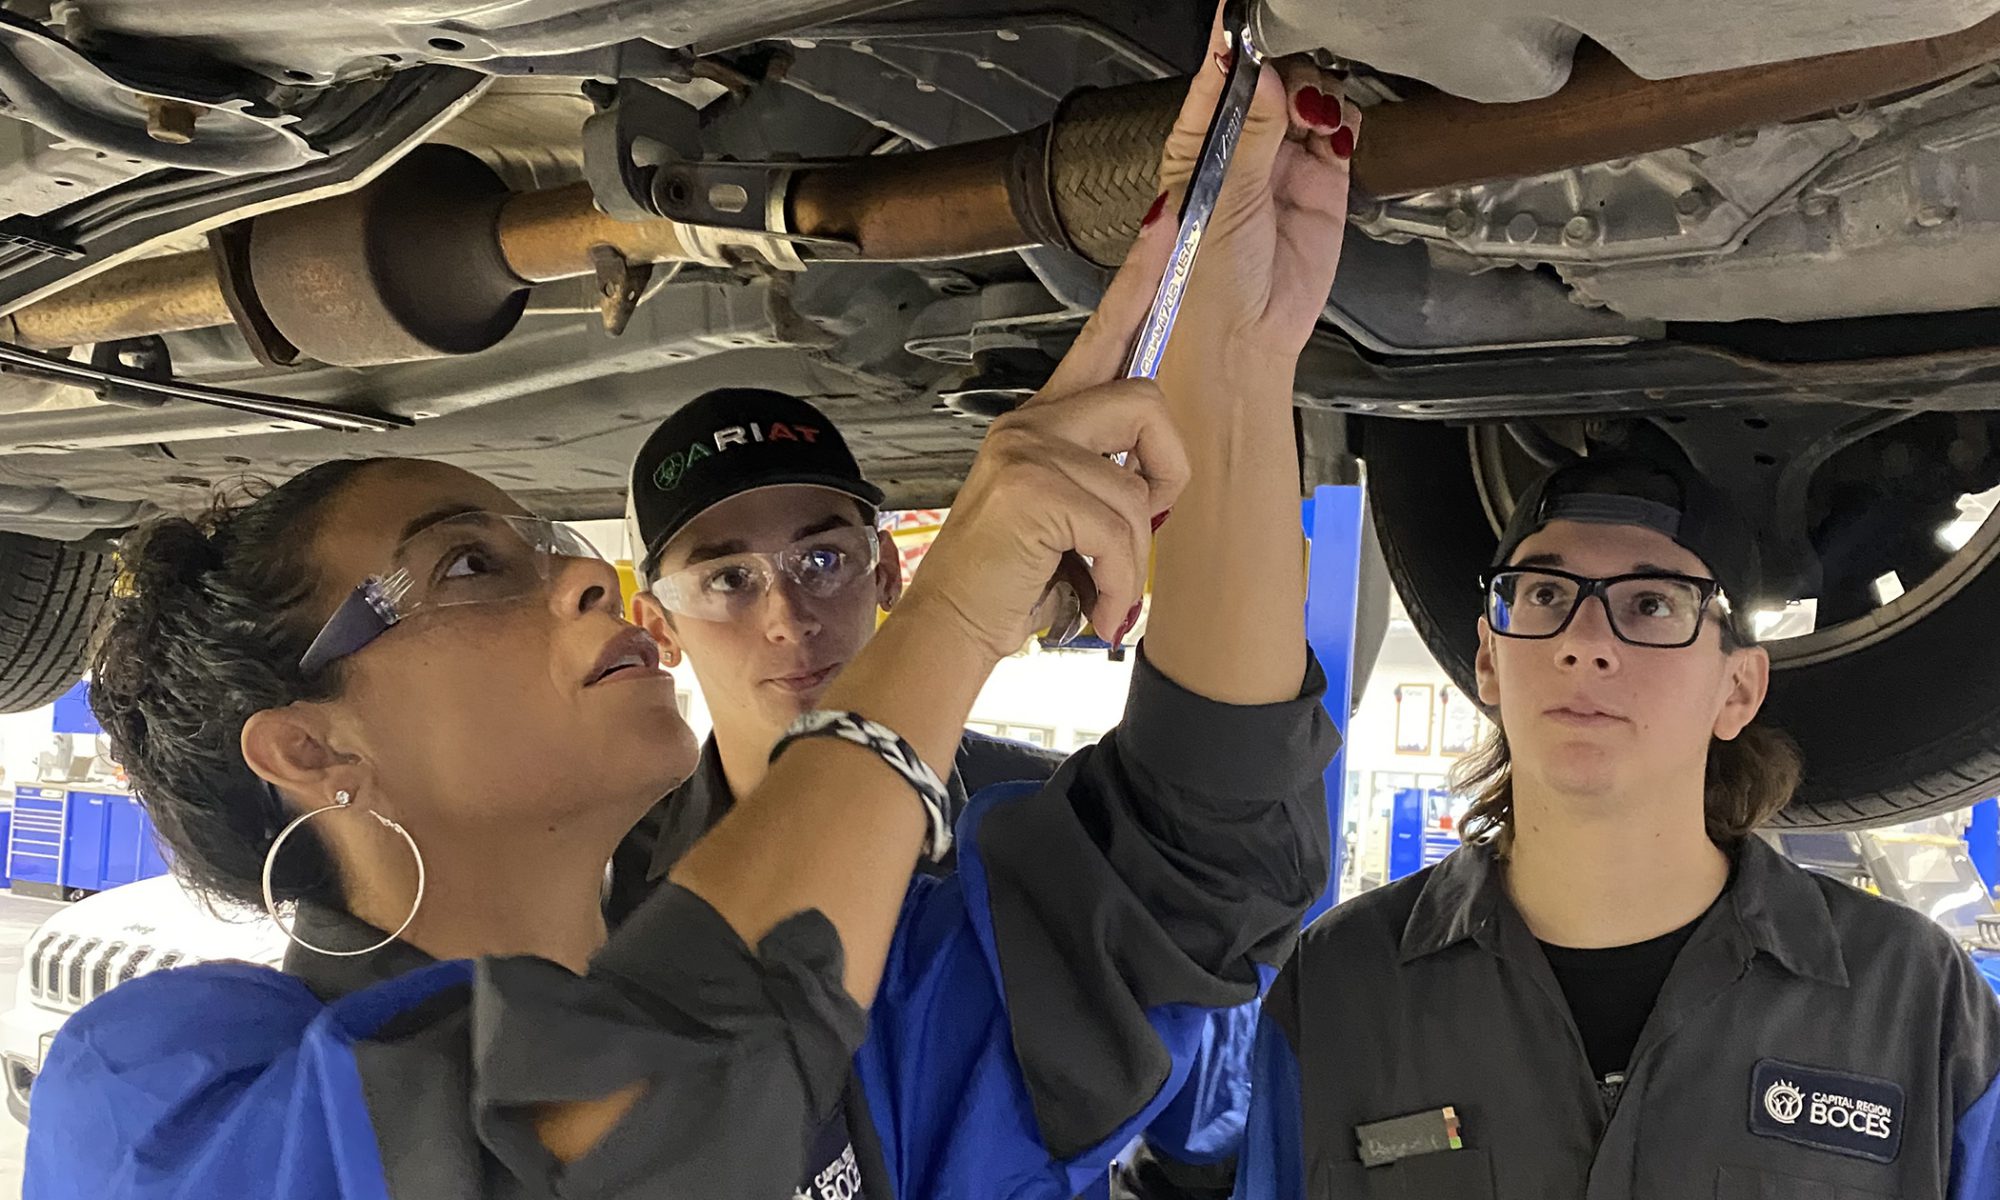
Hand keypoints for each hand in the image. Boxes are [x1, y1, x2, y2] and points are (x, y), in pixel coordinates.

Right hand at [900, 221, 1192, 659]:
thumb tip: (1157, 482)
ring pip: (1139, 482)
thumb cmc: (1005, 584)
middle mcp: (1032, 423)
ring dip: (1134, 556)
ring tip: (1102, 588)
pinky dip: (1119, 583)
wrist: (948, 631)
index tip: (1165, 222)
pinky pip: (1122, 527)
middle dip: (1167, 475)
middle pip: (1149, 401)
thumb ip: (1104, 481)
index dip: (1138, 280)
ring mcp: (1028, 449)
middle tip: (1143, 529)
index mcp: (1042, 423)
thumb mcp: (1063, 521)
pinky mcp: (1034, 487)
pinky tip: (1095, 609)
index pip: (1102, 336)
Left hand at [1155, 5, 1359, 364]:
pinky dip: (1343, 119)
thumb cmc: (1205, 286)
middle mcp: (1240, 152)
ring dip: (1317, 92)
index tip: (1239, 15)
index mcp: (1197, 149)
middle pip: (1270, 82)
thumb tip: (1263, 76)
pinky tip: (1336, 126)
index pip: (1215, 82)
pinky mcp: (1322, 185)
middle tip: (1292, 80)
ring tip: (1314, 113)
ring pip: (1308, 100)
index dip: (1230, 47)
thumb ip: (1249, 133)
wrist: (1246, 340)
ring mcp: (1283, 166)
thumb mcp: (1222, 198)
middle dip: (1284, 68)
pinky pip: (1339, 133)